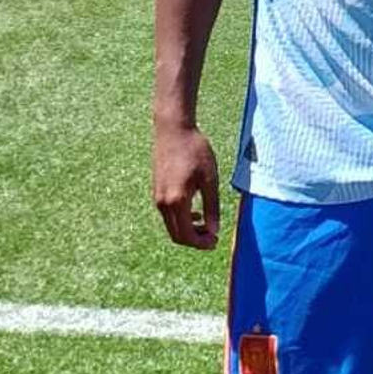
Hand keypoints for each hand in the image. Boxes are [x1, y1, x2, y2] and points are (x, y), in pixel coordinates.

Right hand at [153, 121, 221, 249]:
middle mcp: (162, 202)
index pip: (186, 235)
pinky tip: (195, 213)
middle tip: (213, 238)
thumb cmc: (195, 150)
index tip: (215, 241)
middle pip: (176, 235)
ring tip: (207, 226)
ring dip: (188, 231)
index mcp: (176, 200)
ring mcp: (157, 197)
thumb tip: (214, 230)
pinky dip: (181, 220)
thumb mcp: (210, 178)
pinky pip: (168, 215)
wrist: (173, 130)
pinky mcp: (157, 191)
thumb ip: (212, 206)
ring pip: (171, 226)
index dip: (201, 243)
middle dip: (195, 241)